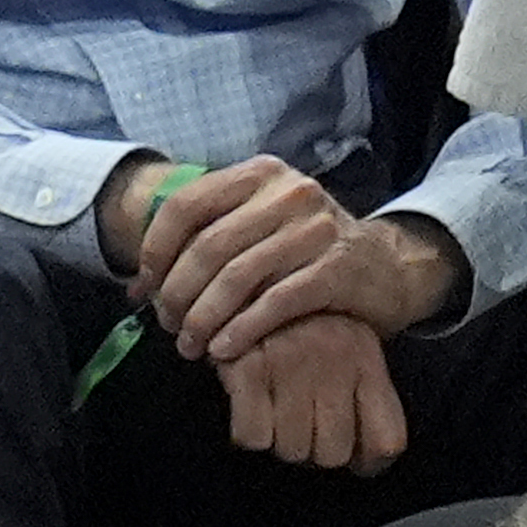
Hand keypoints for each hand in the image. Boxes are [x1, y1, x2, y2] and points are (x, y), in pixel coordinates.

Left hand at [132, 156, 464, 360]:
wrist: (386, 268)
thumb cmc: (309, 254)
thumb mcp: (262, 228)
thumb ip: (208, 241)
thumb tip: (140, 285)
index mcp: (259, 174)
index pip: (186, 204)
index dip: (156, 250)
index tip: (147, 289)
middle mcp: (287, 192)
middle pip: (208, 246)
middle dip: (178, 294)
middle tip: (170, 329)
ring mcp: (315, 227)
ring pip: (238, 276)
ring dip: (205, 319)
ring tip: (192, 347)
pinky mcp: (337, 267)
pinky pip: (276, 302)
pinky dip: (243, 330)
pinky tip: (224, 351)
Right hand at [218, 313, 407, 474]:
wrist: (243, 277)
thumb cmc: (298, 325)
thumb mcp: (345, 348)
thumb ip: (362, 398)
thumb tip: (367, 465)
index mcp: (366, 358)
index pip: (386, 442)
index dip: (367, 464)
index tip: (352, 459)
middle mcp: (335, 359)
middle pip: (333, 454)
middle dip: (314, 450)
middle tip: (299, 423)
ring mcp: (292, 362)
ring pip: (292, 450)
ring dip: (279, 441)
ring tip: (273, 408)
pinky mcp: (249, 367)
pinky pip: (254, 437)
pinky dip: (248, 432)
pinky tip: (250, 405)